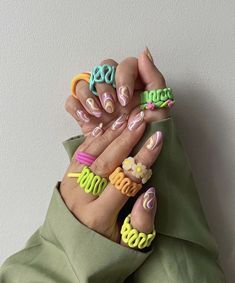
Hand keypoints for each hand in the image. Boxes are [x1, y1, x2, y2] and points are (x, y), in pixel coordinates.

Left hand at [60, 107, 162, 248]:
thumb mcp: (129, 246)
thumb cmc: (104, 248)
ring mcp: (70, 187)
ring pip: (90, 154)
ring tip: (126, 119)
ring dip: (110, 134)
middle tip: (141, 121)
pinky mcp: (66, 179)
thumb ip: (142, 221)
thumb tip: (150, 192)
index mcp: (98, 217)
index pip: (124, 181)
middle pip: (106, 163)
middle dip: (126, 139)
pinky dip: (93, 138)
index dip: (142, 159)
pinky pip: (79, 154)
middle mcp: (80, 199)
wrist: (72, 249)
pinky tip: (105, 127)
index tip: (157, 140)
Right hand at [65, 48, 170, 135]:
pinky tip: (88, 119)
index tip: (126, 97)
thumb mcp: (159, 106)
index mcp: (132, 84)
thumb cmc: (149, 132)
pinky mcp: (84, 113)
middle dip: (106, 88)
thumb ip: (155, 78)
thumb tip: (143, 53)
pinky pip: (71, 101)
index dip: (123, 77)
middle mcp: (114, 89)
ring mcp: (98, 101)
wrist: (135, 155)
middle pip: (102, 71)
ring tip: (99, 114)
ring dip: (89, 96)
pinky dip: (76, 107)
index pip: (124, 65)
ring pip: (84, 83)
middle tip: (112, 107)